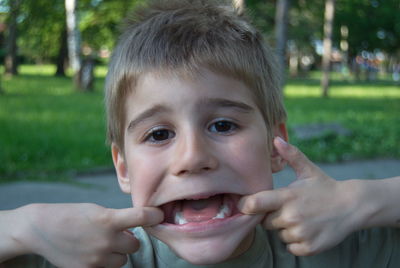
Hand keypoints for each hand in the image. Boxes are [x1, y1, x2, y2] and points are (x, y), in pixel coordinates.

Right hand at [18, 203, 162, 267]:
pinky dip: (104, 262)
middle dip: (129, 240)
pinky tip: (91, 252)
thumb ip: (117, 220)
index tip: (159, 215)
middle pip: (135, 245)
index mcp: (109, 219)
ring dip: (117, 253)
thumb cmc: (71, 214)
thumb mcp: (96, 210)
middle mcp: (106, 240)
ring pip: (123, 260)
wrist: (40, 228)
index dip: (154, 215)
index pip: (141, 217)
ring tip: (101, 244)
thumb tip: (132, 233)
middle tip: (118, 234)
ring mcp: (97, 258)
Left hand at [238, 137, 358, 255]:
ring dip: (286, 230)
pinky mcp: (309, 247)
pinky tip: (308, 230)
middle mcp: (291, 216)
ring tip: (302, 219)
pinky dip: (297, 242)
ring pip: (279, 235)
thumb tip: (276, 139)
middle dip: (272, 216)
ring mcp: (301, 233)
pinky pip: (291, 247)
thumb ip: (290, 155)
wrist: (353, 206)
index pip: (254, 204)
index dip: (246, 205)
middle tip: (289, 209)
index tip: (248, 204)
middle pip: (265, 222)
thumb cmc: (325, 187)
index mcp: (287, 196)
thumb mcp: (308, 170)